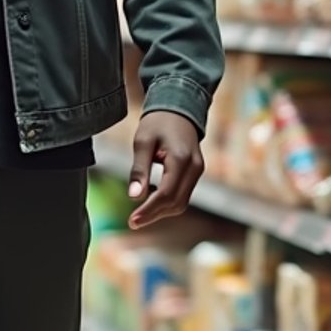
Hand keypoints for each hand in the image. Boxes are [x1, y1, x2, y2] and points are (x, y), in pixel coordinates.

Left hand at [128, 110, 203, 229]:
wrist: (178, 108)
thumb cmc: (157, 122)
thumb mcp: (143, 142)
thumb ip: (139, 169)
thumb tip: (134, 197)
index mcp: (181, 159)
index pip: (166, 194)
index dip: (149, 211)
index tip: (132, 221)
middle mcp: (195, 167)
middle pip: (176, 203)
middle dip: (154, 215)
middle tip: (132, 222)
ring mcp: (198, 171)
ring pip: (181, 202)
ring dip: (161, 211)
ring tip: (140, 215)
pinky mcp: (196, 173)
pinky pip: (183, 195)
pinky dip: (167, 202)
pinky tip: (151, 202)